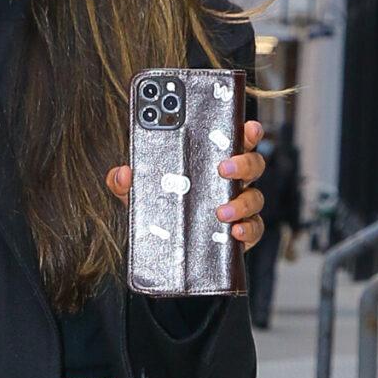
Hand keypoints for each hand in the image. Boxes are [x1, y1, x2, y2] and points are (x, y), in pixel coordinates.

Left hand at [106, 116, 267, 247]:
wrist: (168, 251)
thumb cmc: (163, 212)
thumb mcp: (141, 195)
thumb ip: (127, 183)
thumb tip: (121, 174)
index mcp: (212, 164)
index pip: (234, 141)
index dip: (246, 131)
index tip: (247, 126)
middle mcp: (231, 182)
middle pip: (253, 164)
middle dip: (243, 162)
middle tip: (224, 167)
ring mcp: (239, 207)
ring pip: (255, 197)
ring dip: (242, 202)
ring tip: (221, 211)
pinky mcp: (242, 233)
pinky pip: (254, 228)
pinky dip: (247, 229)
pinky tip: (234, 231)